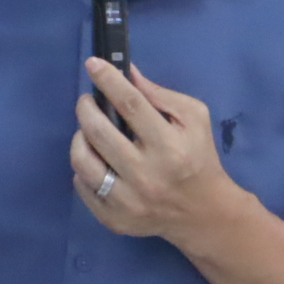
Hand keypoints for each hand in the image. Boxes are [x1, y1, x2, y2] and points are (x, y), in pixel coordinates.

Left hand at [71, 59, 244, 249]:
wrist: (204, 213)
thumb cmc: (199, 158)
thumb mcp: (194, 119)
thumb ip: (160, 95)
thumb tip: (127, 75)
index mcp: (169, 146)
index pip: (130, 105)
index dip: (109, 80)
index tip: (93, 64)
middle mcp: (145, 175)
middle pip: (98, 132)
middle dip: (86, 108)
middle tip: (88, 101)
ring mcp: (127, 201)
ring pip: (83, 161)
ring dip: (79, 137)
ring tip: (88, 130)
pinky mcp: (114, 219)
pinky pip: (83, 186)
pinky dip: (84, 167)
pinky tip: (97, 160)